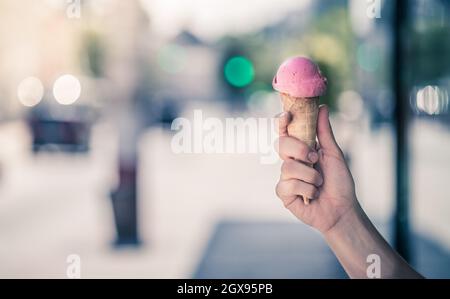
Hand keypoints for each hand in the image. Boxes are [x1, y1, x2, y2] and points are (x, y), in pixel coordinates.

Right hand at [275, 105, 357, 232]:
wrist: (341, 209)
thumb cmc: (339, 182)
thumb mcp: (334, 154)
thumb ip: (324, 132)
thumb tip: (322, 107)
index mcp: (301, 150)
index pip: (286, 132)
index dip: (283, 122)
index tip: (287, 115)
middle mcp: (290, 161)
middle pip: (281, 145)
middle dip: (300, 150)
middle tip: (315, 159)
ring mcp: (285, 177)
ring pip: (287, 167)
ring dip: (310, 176)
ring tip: (319, 184)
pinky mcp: (283, 193)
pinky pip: (287, 185)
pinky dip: (305, 190)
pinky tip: (311, 196)